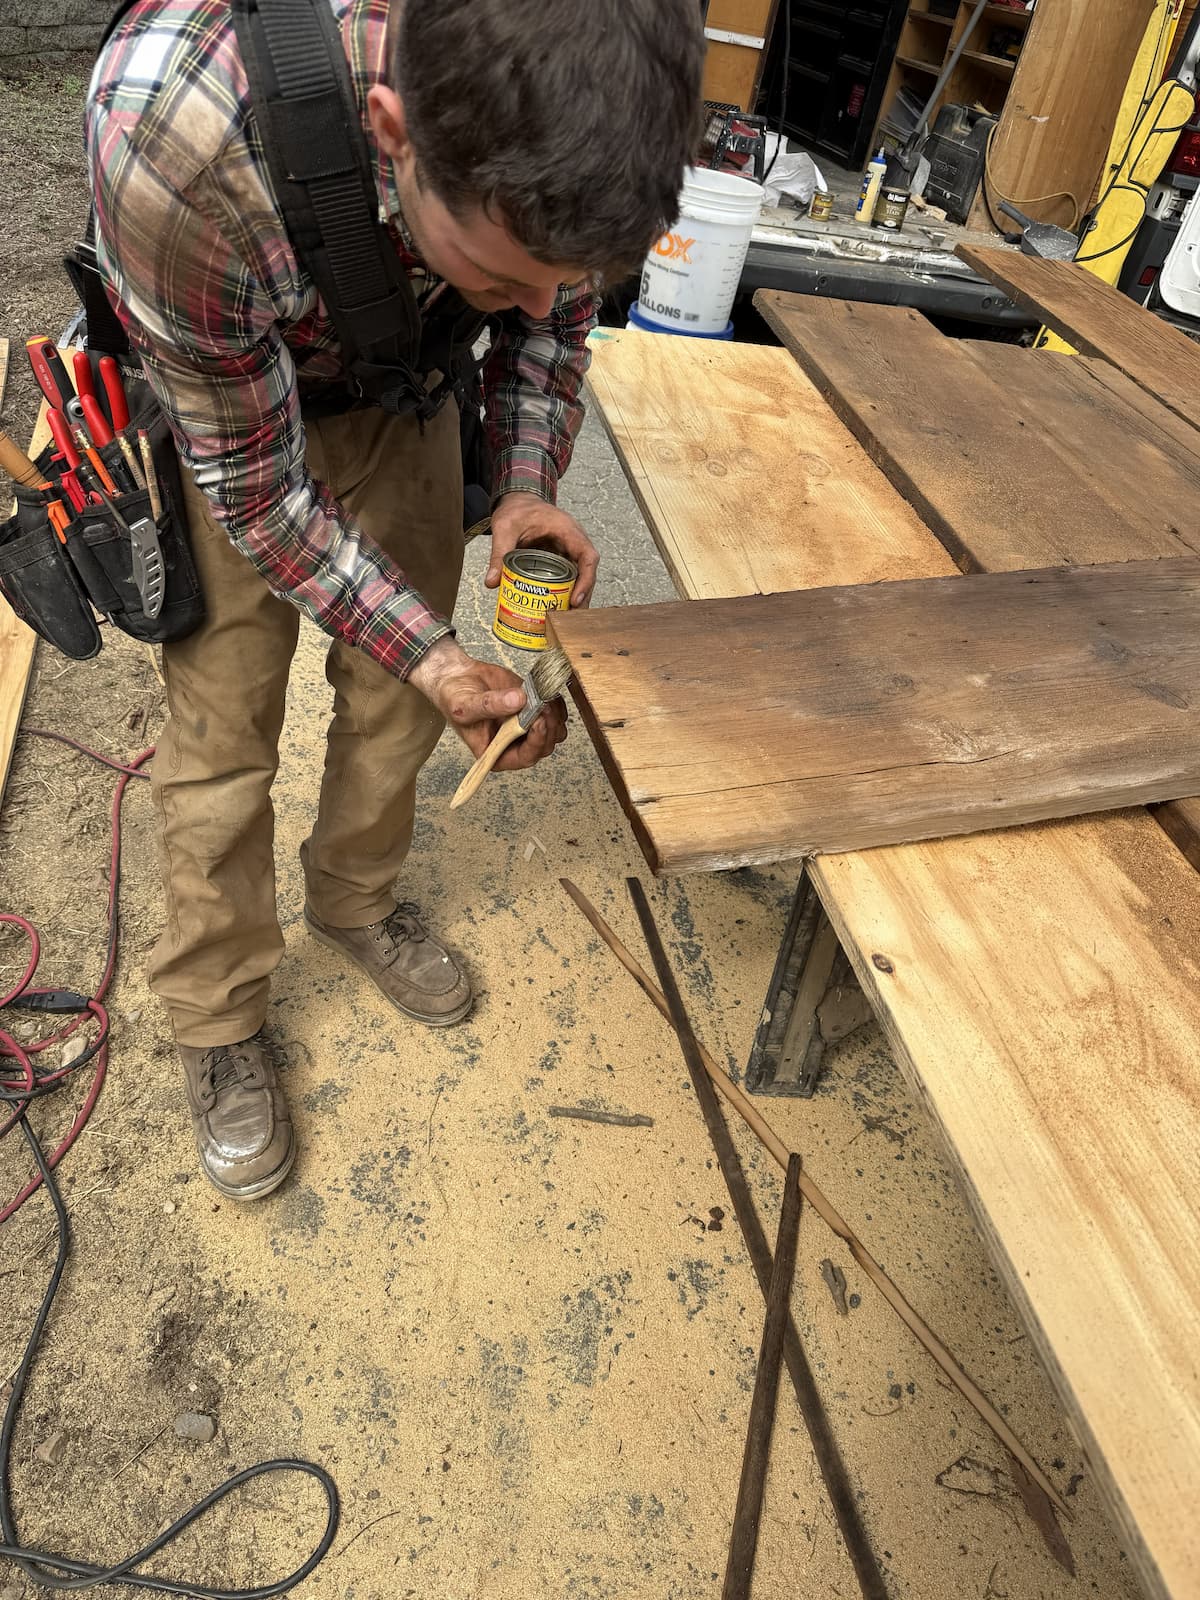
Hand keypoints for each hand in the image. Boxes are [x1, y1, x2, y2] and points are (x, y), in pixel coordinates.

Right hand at [410, 637, 566, 769]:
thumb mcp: (465, 705)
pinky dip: (555, 702)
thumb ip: (490, 705)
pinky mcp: (534, 709)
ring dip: (553, 714)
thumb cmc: (455, 698)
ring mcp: (526, 727)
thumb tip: (518, 701)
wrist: (458, 677)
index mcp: (496, 753)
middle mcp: (514, 744)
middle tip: (541, 705)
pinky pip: (557, 712)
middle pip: (545, 745)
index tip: (538, 721)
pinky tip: (543, 691)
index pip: (525, 757)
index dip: (536, 743)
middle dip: (547, 726)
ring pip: (555, 730)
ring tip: (540, 696)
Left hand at [485, 492, 598, 606]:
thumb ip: (499, 554)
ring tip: (565, 617)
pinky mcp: (560, 557)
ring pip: (580, 576)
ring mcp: (568, 550)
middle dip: (582, 595)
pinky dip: (565, 591)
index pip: (588, 557)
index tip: (576, 600)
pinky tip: (556, 607)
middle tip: (570, 617)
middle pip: (587, 571)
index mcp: (567, 530)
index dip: (586, 580)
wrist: (518, 500)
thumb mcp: (504, 528)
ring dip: (575, 596)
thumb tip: (492, 583)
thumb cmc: (516, 509)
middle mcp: (573, 541)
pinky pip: (568, 576)